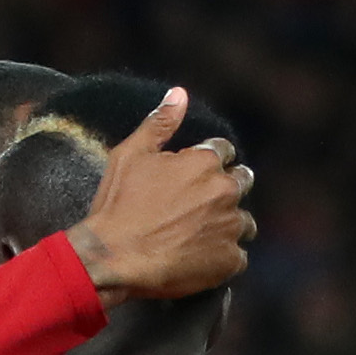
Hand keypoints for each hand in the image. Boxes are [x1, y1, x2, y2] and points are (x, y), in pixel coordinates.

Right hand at [65, 89, 254, 300]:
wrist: (110, 258)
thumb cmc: (117, 206)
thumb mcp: (130, 155)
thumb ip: (159, 123)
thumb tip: (179, 93)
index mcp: (204, 162)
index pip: (224, 152)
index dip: (210, 162)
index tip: (195, 177)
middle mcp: (225, 190)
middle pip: (242, 182)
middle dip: (226, 190)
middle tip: (200, 207)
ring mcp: (229, 226)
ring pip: (244, 222)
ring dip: (228, 225)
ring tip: (201, 237)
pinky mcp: (228, 260)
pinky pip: (237, 257)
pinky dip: (223, 258)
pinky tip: (200, 261)